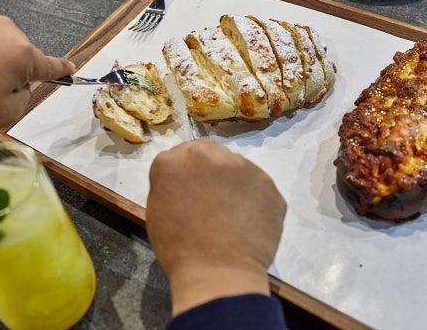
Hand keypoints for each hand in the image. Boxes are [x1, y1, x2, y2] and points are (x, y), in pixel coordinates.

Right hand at [146, 139, 286, 315]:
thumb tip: (187, 180)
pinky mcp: (268, 184)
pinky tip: (248, 223)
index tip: (191, 189)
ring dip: (233, 184)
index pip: (183, 153)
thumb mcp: (158, 208)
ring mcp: (243, 167)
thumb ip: (171, 182)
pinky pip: (258, 187)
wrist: (217, 273)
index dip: (188, 172)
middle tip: (211, 201)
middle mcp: (209, 154)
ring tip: (231, 216)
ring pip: (237, 168)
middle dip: (211, 171)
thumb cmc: (178, 247)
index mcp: (174, 160)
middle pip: (211, 153)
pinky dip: (254, 201)